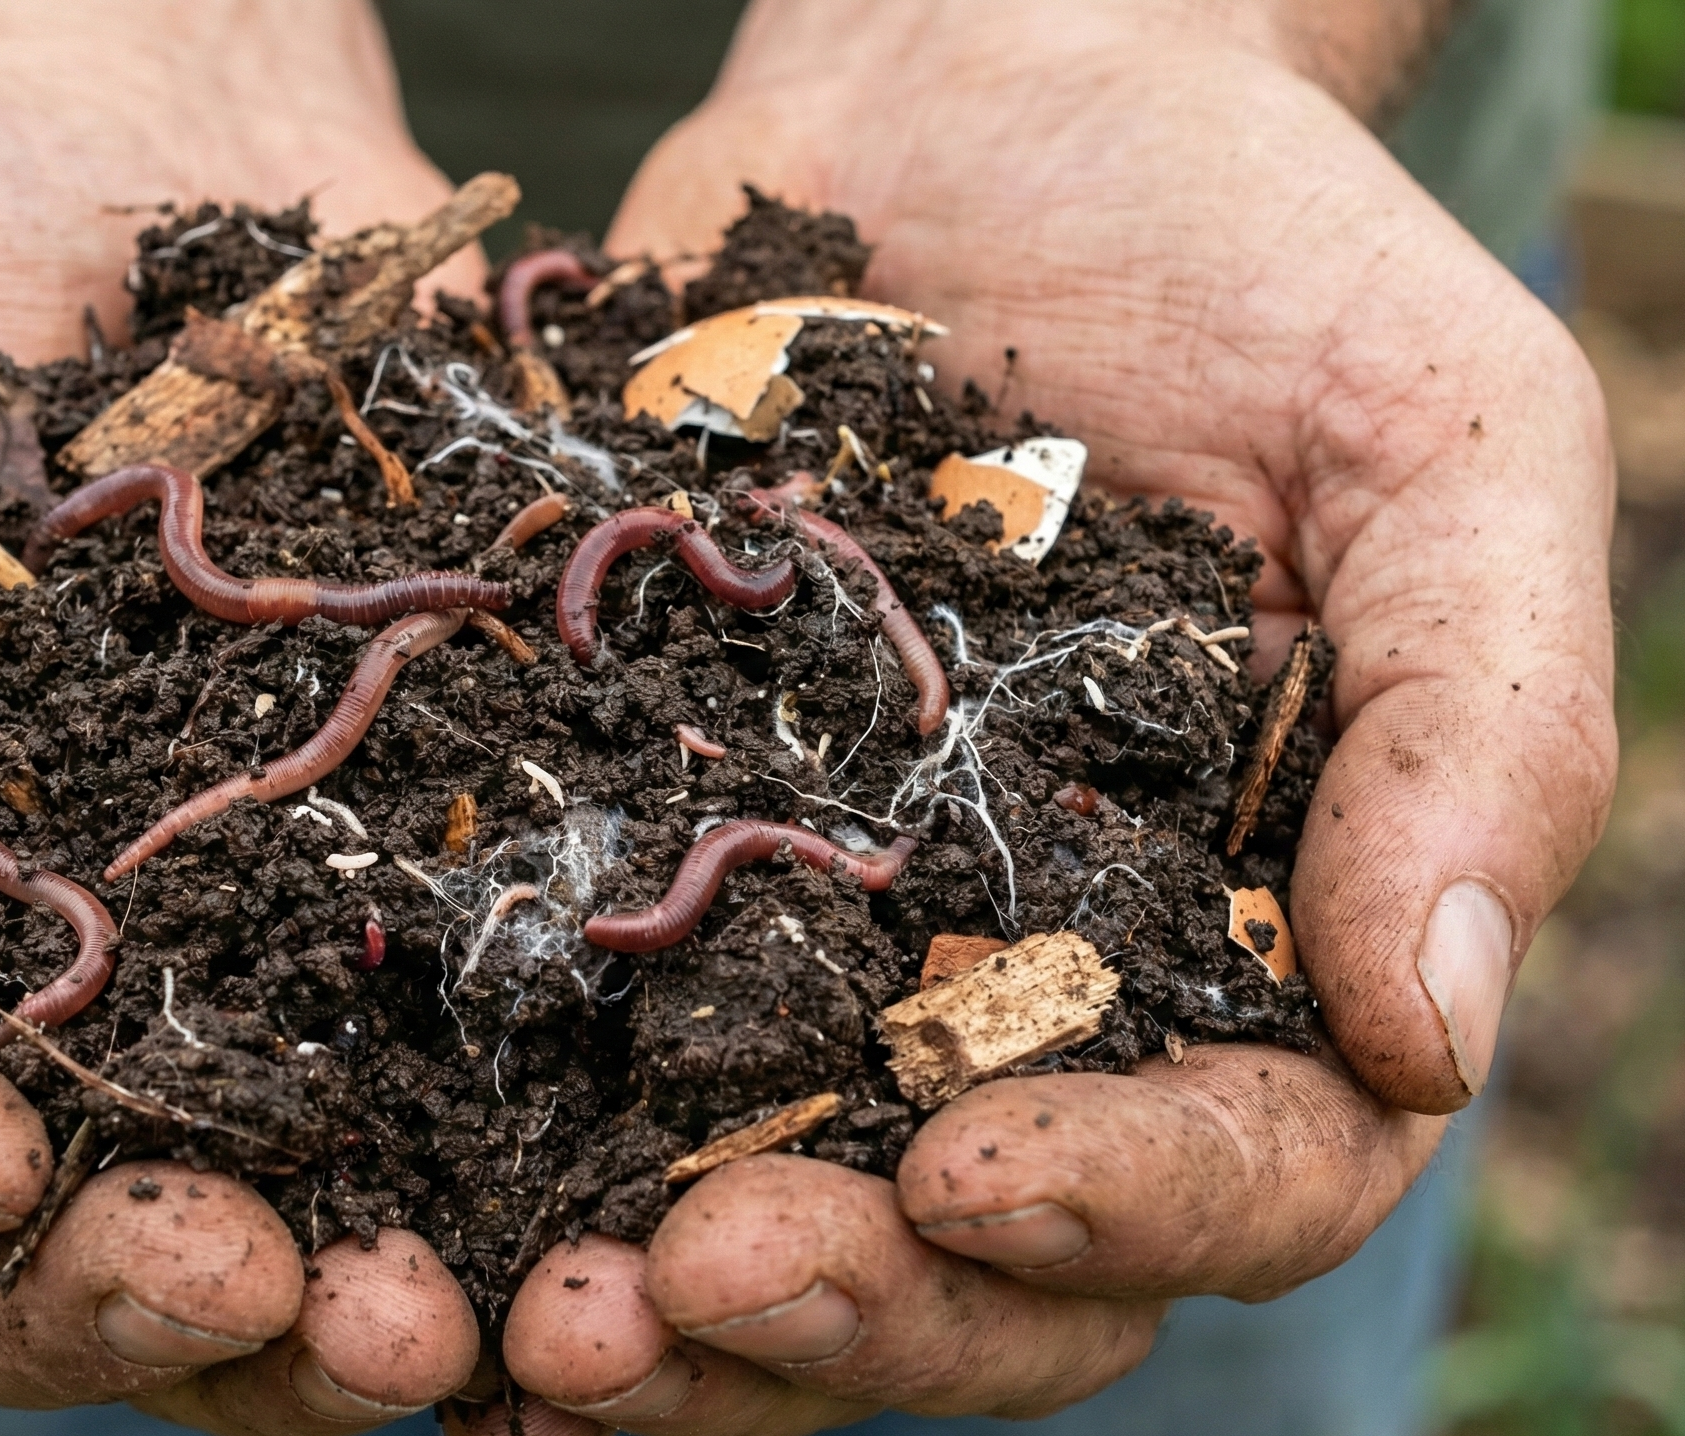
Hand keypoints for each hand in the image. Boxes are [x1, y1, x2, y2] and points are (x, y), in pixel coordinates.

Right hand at [0, 3, 482, 1423]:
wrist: (99, 122)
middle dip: (117, 1305)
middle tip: (260, 1292)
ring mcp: (188, 957)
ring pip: (233, 1221)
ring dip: (328, 1314)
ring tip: (442, 1319)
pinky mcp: (377, 880)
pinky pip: (440, 1064)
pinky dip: (507, 1156)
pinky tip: (594, 1192)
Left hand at [491, 0, 1614, 1425]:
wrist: (972, 99)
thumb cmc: (1251, 250)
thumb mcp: (1439, 437)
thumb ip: (1482, 720)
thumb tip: (1426, 1029)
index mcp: (1250, 945)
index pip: (1236, 1171)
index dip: (1121, 1212)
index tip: (973, 1169)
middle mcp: (1019, 989)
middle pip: (965, 1266)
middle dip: (841, 1312)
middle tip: (682, 1291)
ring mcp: (811, 940)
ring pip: (741, 1209)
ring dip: (639, 1307)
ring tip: (512, 1320)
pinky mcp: (633, 850)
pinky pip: (555, 1036)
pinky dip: (473, 1134)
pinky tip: (378, 1176)